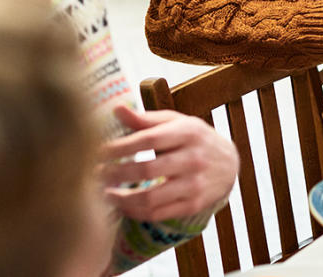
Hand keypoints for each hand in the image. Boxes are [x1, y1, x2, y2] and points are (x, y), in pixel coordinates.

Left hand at [100, 105, 238, 221]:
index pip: (148, 140)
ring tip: (102, 194)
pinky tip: (121, 205)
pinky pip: (158, 214)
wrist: (229, 163)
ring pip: (151, 198)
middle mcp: (194, 159)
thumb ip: (145, 119)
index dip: (120, 147)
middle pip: (147, 170)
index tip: (96, 151)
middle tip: (94, 174)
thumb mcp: (176, 122)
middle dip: (115, 173)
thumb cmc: (194, 139)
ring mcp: (195, 185)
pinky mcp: (193, 205)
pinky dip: (134, 212)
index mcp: (188, 132)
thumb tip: (116, 108)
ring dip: (121, 199)